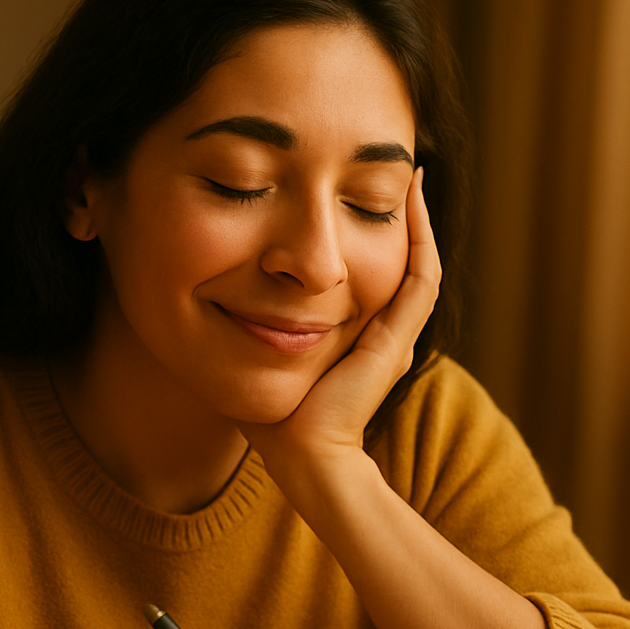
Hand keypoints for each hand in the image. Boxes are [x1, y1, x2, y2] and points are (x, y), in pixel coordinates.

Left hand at [240, 167, 440, 468]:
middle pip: (400, 261)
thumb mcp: (259, 349)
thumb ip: (248, 320)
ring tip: (410, 174)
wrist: (301, 457)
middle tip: (394, 170)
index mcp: (358, 336)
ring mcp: (394, 335)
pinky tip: (411, 196)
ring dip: (416, 217)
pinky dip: (419, 236)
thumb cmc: (272, 417)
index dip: (368, 230)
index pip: (370, 270)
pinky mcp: (395, 340)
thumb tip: (210, 285)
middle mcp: (384, 332)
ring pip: (416, 262)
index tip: (351, 190)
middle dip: (397, 215)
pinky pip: (419, 277)